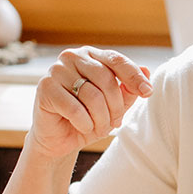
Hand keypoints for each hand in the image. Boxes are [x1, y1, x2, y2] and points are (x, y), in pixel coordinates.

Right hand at [28, 47, 151, 159]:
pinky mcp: (44, 88)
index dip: (134, 77)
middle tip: (115, 123)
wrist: (58, 138)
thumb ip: (128, 89)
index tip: (147, 92)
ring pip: (92, 95)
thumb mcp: (114, 105)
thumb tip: (147, 71)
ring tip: (99, 128)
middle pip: (106, 79)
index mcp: (90, 55)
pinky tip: (83, 127)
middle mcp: (72, 57)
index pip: (116, 60)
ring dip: (101, 119)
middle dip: (116, 106)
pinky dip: (85, 124)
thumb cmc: (87, 118)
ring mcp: (56, 70)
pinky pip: (75, 109)